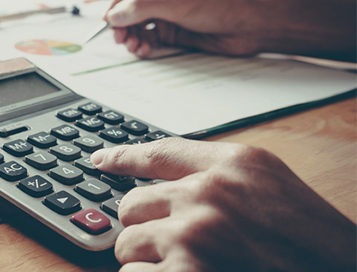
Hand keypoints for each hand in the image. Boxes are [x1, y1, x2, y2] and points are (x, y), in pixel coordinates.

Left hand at [91, 138, 356, 270]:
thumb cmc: (313, 245)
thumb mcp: (271, 190)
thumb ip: (219, 179)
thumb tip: (162, 189)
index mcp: (234, 164)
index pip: (159, 152)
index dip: (122, 157)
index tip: (99, 160)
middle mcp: (208, 193)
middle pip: (132, 205)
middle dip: (146, 231)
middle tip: (179, 251)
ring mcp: (194, 234)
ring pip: (127, 245)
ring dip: (148, 264)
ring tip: (191, 269)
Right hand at [106, 0, 266, 57]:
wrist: (250, 27)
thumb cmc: (223, 5)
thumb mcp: (179, 4)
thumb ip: (143, 8)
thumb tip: (113, 15)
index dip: (115, 0)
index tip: (111, 17)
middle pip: (124, 7)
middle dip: (120, 24)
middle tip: (121, 38)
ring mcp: (164, 14)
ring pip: (133, 26)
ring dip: (129, 37)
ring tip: (135, 47)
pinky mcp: (170, 32)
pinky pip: (145, 39)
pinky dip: (141, 46)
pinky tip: (144, 51)